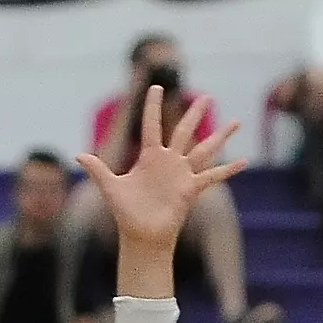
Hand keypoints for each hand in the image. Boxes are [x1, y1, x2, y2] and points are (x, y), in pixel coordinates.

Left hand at [75, 86, 245, 253]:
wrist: (140, 235)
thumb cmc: (126, 212)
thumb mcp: (110, 187)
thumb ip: (97, 169)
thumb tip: (78, 154)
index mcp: (149, 157)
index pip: (152, 125)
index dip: (153, 106)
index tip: (156, 87)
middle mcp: (168, 161)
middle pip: (184, 131)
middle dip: (195, 113)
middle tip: (208, 96)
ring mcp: (182, 174)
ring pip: (204, 149)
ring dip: (221, 136)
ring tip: (237, 121)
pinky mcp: (190, 189)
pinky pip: (212, 176)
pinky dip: (228, 169)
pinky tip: (244, 161)